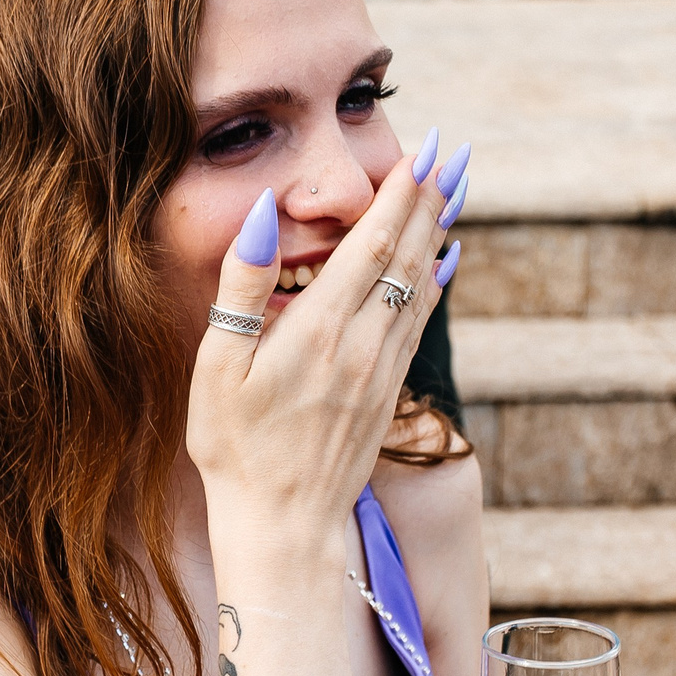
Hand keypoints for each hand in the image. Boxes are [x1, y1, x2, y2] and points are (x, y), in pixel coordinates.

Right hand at [186, 138, 457, 535]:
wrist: (282, 523)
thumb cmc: (235, 446)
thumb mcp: (217, 364)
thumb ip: (241, 285)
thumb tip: (259, 214)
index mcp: (319, 330)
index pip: (371, 245)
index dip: (399, 195)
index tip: (423, 152)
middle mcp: (362, 345)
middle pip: (407, 257)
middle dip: (431, 200)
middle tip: (454, 153)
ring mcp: (381, 371)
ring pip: (421, 287)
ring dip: (439, 233)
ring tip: (458, 191)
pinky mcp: (387, 393)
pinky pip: (420, 324)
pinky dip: (436, 285)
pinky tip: (446, 263)